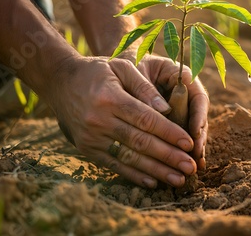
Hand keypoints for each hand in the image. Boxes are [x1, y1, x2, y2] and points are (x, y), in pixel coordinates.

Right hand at [46, 56, 199, 188]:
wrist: (59, 82)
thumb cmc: (97, 71)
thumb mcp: (121, 67)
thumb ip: (144, 87)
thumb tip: (167, 109)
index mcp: (110, 98)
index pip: (146, 119)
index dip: (169, 133)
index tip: (190, 143)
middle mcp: (99, 120)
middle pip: (140, 142)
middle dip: (168, 156)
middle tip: (190, 167)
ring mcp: (91, 138)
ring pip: (129, 158)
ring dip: (156, 171)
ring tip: (178, 179)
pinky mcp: (87, 149)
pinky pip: (113, 165)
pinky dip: (134, 175)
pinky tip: (153, 182)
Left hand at [134, 54, 208, 170]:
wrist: (117, 67)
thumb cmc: (126, 66)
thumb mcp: (134, 72)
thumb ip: (147, 88)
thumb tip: (163, 111)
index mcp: (181, 76)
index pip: (198, 97)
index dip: (198, 116)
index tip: (195, 133)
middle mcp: (185, 93)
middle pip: (198, 117)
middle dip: (198, 138)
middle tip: (196, 156)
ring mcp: (179, 108)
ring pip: (191, 130)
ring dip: (192, 149)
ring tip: (193, 166)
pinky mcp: (171, 121)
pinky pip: (178, 137)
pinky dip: (178, 152)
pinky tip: (180, 167)